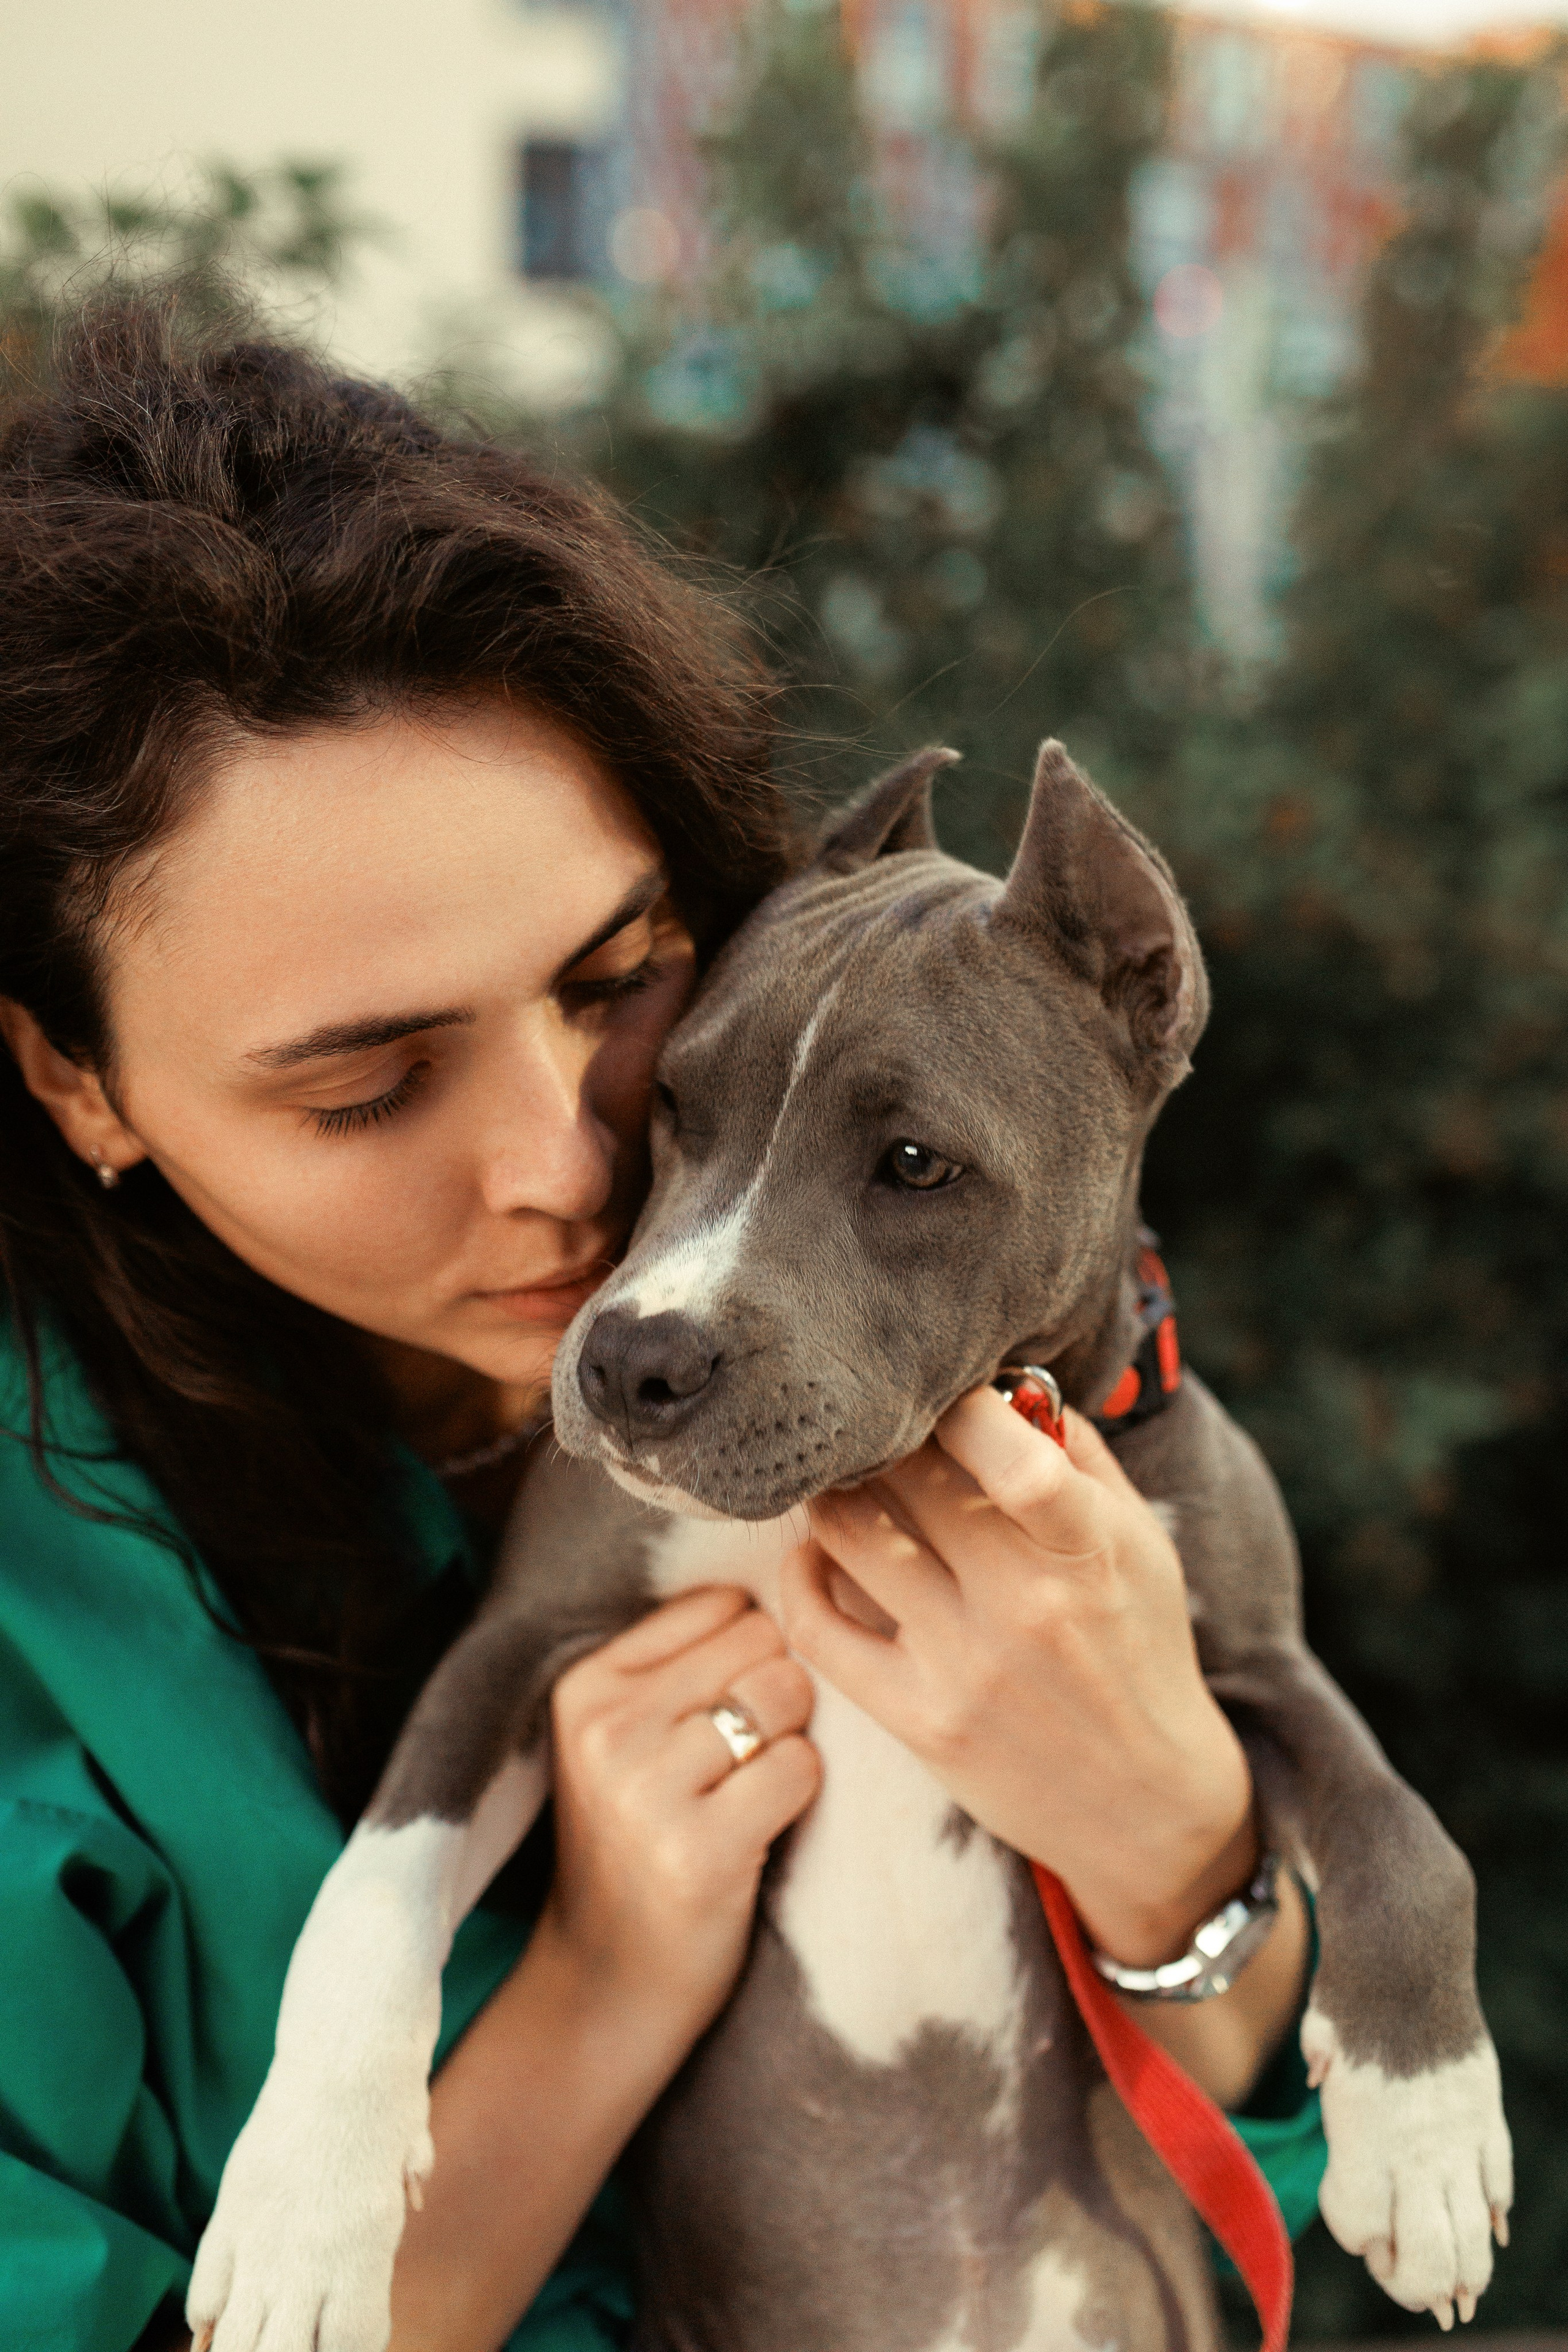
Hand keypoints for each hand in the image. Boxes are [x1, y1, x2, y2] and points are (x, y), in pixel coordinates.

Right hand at [543, 1586, 819, 2051]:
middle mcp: (608, 1728)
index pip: (722, 1606)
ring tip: (744, 1794)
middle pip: (764, 1642)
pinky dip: (798, 1797)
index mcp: (586, 1684)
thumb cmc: (640, 1840)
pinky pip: (800, 1769)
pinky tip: (756, 1833)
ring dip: (789, 1745)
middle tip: (737, 1762)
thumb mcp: (624, 1737)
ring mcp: (649, 1790)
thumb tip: (796, 1578)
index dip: (748, 1655)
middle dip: (776, 1694)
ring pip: (788, 1698)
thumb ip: (685, 1660)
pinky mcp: (699, 1851)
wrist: (606, 1982)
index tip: (720, 1712)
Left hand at [781, 1391, 1253, 1969]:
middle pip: (908, 1476)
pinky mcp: (917, 1718)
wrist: (1146, 1803)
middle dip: (882, 1433)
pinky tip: (815, 1550)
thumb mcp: (1139, 1542)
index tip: (942, 1386)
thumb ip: (1078, 1455)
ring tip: (840, 1476)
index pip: (1014, 1455)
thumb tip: (1006, 1381)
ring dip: (833, 1489)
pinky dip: (801, 1572)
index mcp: (1090, 1549)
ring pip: (850, 1534)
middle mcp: (1024, 1604)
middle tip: (870, 1419)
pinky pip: (818, 1626)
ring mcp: (964, 1665)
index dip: (959, 1403)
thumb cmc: (1142, 1648)